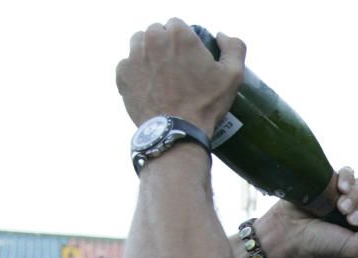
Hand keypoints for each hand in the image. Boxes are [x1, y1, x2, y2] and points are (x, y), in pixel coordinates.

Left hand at [116, 18, 244, 133]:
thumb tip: (221, 36)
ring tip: (161, 75)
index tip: (188, 56)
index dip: (184, 40)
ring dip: (148, 54)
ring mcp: (134, 56)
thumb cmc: (205, 104)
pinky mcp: (122, 74)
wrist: (176, 132)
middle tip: (176, 67)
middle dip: (165, 45)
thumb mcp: (233, 76)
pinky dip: (137, 73)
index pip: (177, 24)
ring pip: (139, 44)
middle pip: (156, 32)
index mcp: (178, 34)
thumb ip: (234, 47)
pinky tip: (150, 86)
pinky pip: (128, 65)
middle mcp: (152, 39)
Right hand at [252, 167, 357, 257]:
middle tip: (349, 219)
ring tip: (340, 207)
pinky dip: (349, 178)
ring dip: (357, 196)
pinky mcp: (330, 182)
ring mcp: (342, 195)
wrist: (287, 235)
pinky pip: (349, 172)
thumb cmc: (319, 246)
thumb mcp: (354, 249)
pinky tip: (341, 188)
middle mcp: (354, 210)